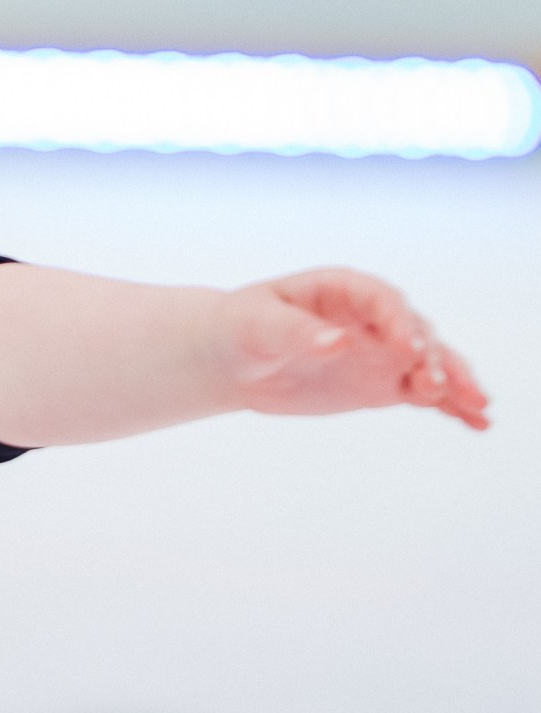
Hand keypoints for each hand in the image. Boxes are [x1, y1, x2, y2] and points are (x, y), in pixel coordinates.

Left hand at [218, 268, 488, 429]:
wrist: (234, 359)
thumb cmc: (241, 328)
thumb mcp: (257, 325)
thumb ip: (296, 332)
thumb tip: (336, 341)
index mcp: (343, 290)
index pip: (382, 300)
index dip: (397, 322)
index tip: (407, 349)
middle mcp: (374, 318)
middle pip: (415, 332)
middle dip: (431, 356)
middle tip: (435, 383)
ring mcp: (384, 351)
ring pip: (429, 363)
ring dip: (453, 382)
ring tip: (477, 407)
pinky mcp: (384, 383)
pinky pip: (424, 392)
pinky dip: (450, 405)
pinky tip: (477, 422)